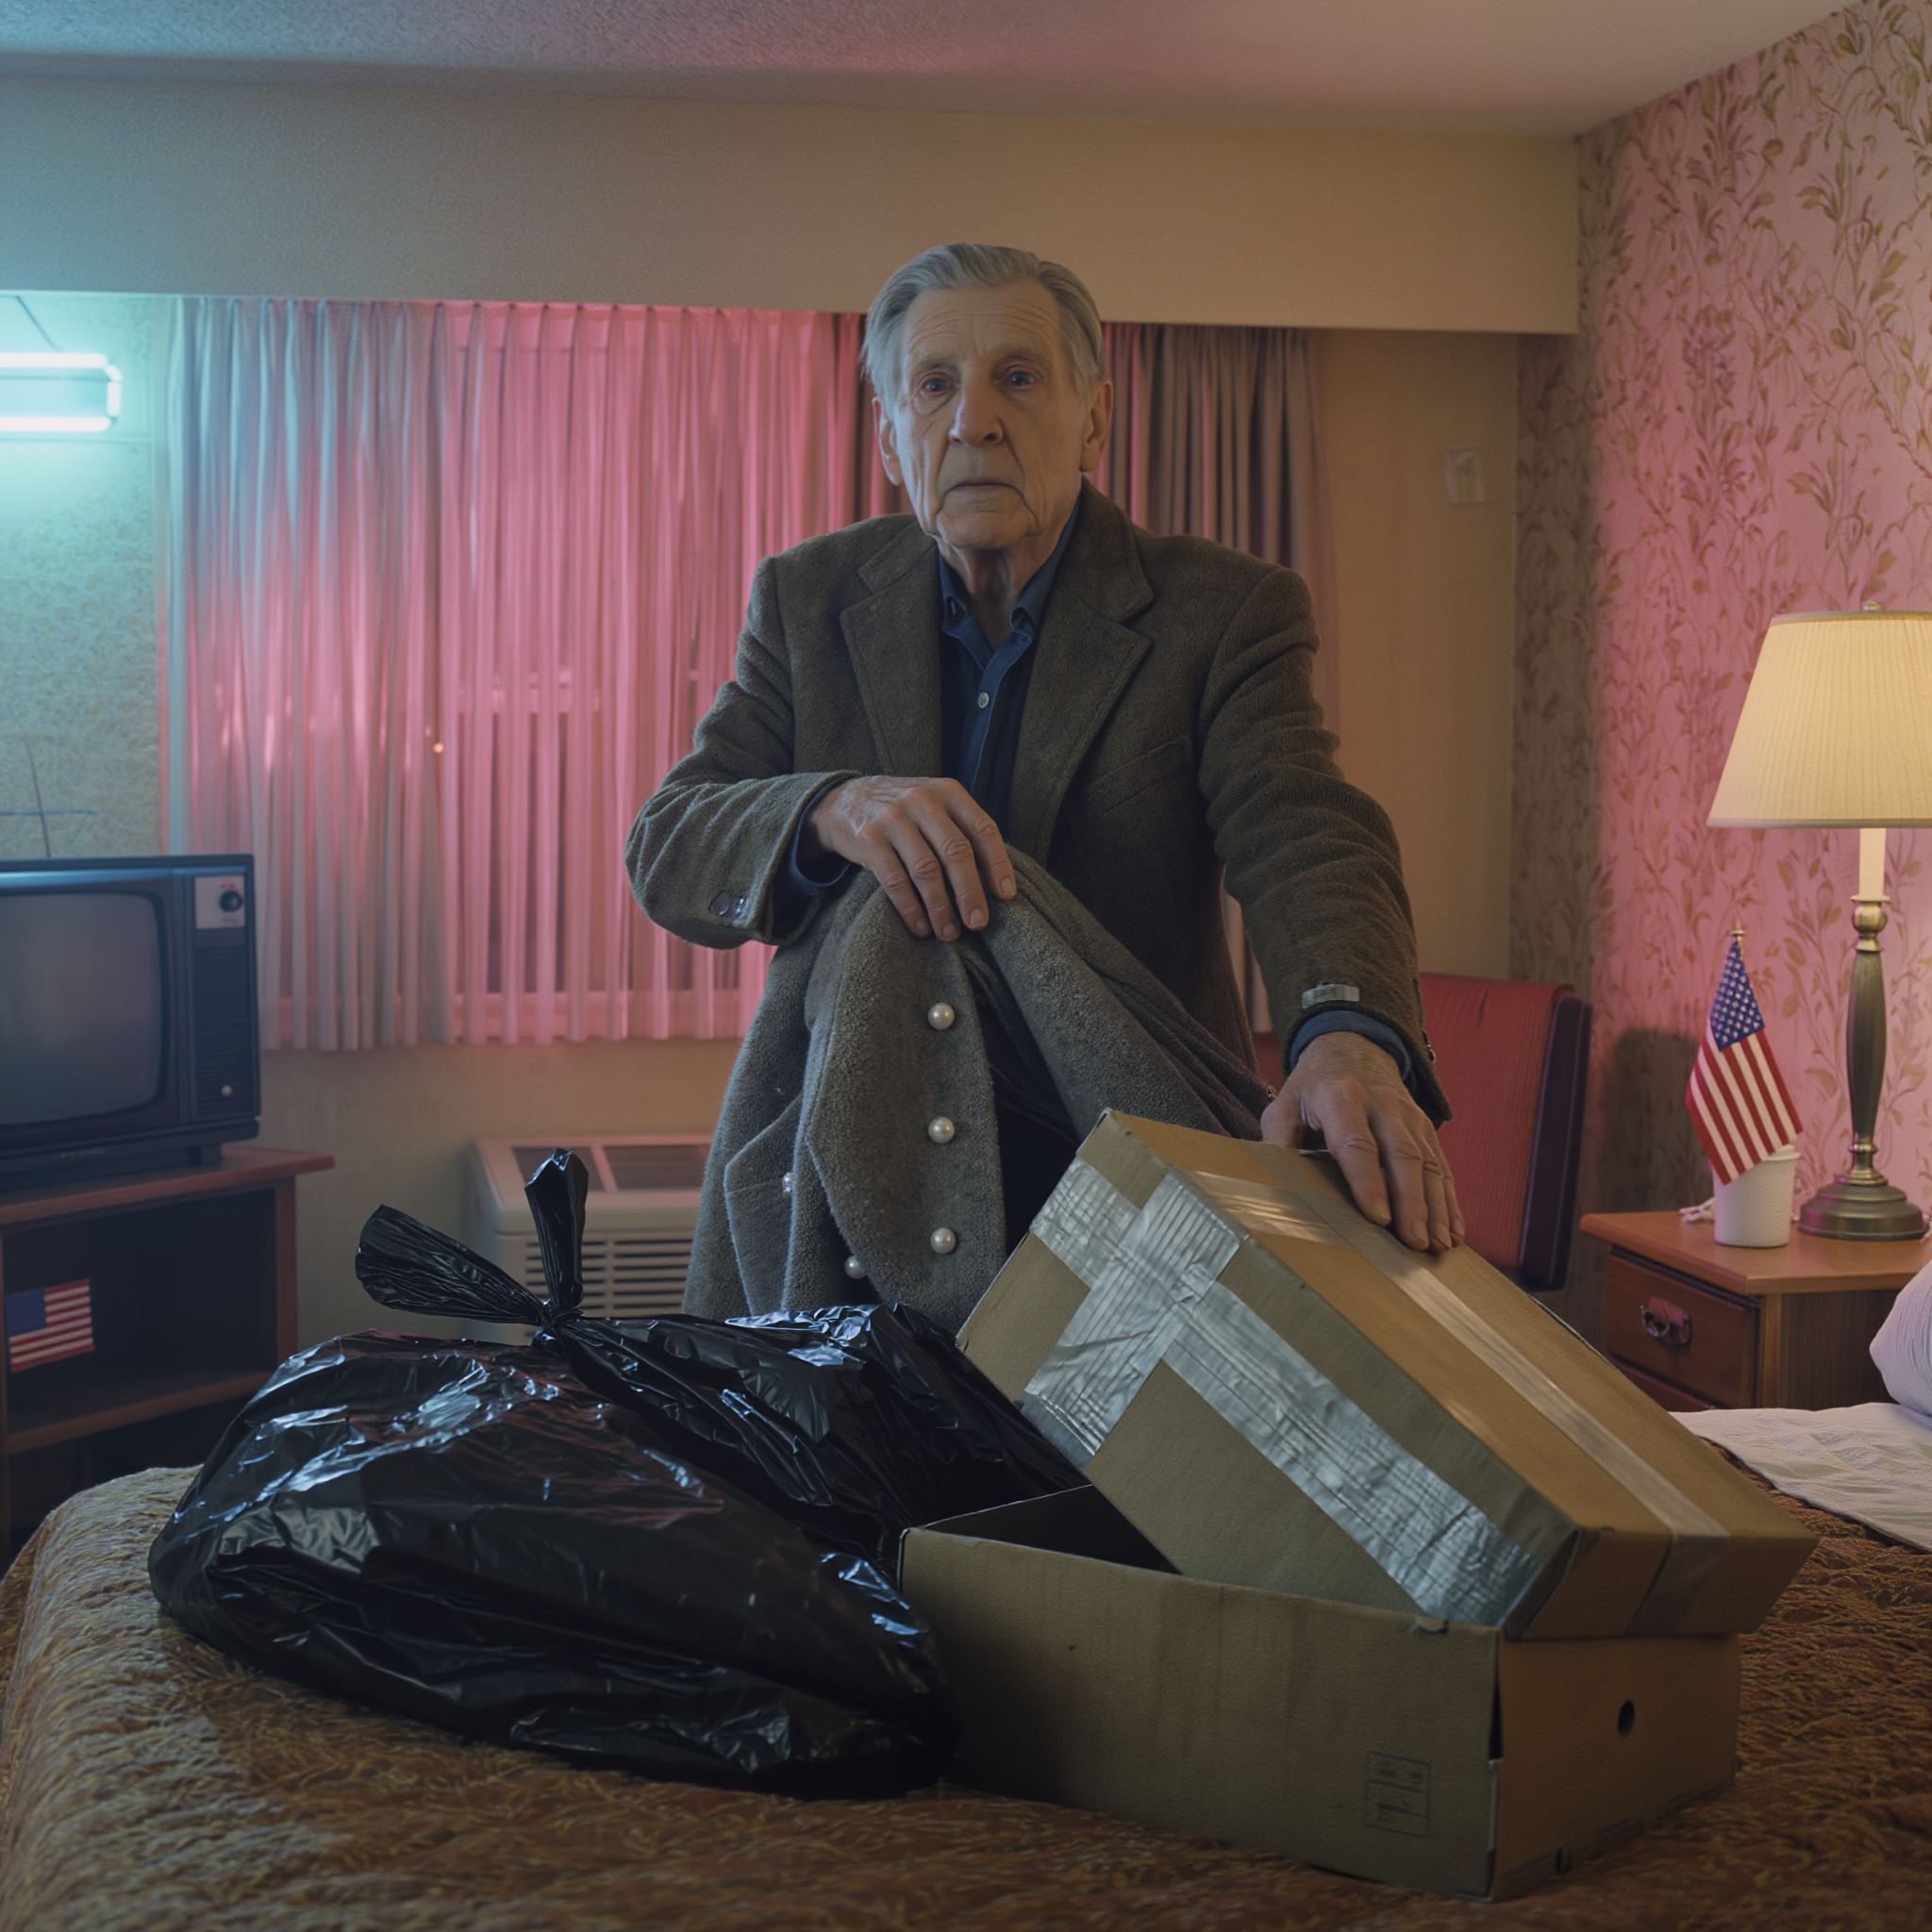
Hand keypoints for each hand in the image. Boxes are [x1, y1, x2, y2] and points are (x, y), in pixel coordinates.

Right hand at [803, 776, 1015, 940]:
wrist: (844, 800)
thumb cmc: (904, 812)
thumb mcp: (935, 805)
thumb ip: (962, 830)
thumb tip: (995, 881)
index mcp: (948, 792)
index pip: (983, 829)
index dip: (998, 865)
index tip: (1007, 896)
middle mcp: (922, 801)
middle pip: (956, 852)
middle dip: (970, 893)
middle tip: (978, 923)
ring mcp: (893, 819)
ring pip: (926, 871)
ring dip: (941, 908)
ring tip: (949, 933)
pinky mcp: (868, 839)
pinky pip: (895, 881)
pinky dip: (911, 909)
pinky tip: (920, 927)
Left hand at [1261, 1030, 1462, 1253]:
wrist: (1352, 1049)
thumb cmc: (1312, 1090)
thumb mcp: (1285, 1108)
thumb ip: (1278, 1145)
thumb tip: (1273, 1188)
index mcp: (1340, 1098)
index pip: (1357, 1143)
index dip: (1368, 1181)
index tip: (1378, 1217)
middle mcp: (1382, 1103)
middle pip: (1402, 1155)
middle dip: (1412, 1202)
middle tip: (1417, 1243)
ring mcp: (1409, 1115)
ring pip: (1428, 1163)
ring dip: (1437, 1207)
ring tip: (1440, 1245)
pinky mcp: (1426, 1128)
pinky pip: (1442, 1165)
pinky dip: (1450, 1200)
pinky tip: (1454, 1231)